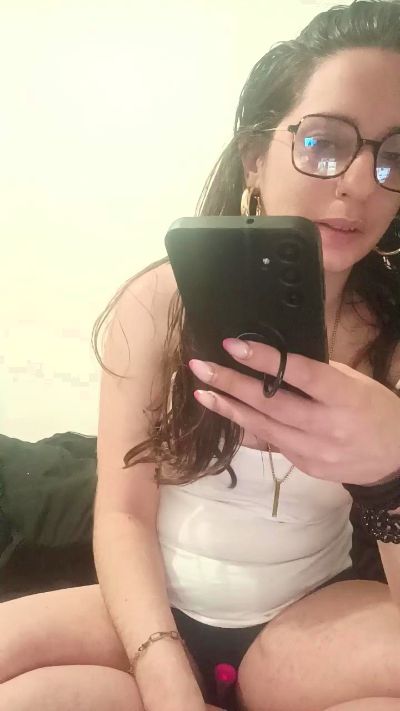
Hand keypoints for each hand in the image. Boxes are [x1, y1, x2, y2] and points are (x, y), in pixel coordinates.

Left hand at [189, 338, 399, 485]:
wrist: (396, 459)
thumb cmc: (375, 409)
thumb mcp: (354, 383)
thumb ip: (317, 375)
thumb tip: (275, 362)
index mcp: (344, 396)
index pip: (300, 374)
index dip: (265, 360)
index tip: (233, 345)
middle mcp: (326, 426)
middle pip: (271, 403)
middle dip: (231, 383)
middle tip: (200, 366)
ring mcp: (314, 451)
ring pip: (263, 427)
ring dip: (228, 408)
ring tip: (202, 391)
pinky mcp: (305, 467)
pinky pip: (271, 443)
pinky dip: (247, 427)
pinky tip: (227, 413)